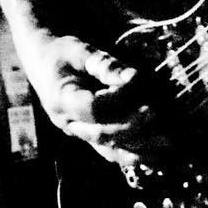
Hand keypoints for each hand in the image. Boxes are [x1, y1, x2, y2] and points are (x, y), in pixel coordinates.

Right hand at [26, 34, 172, 166]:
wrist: (42, 62)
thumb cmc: (61, 51)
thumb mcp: (80, 50)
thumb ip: (104, 64)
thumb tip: (132, 76)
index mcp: (60, 99)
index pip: (93, 107)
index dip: (118, 98)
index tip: (138, 80)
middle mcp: (66, 122)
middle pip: (101, 132)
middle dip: (132, 126)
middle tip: (156, 114)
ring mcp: (76, 132)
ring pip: (107, 149)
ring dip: (137, 150)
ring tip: (164, 146)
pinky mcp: (86, 134)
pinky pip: (108, 151)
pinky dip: (130, 154)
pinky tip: (153, 156)